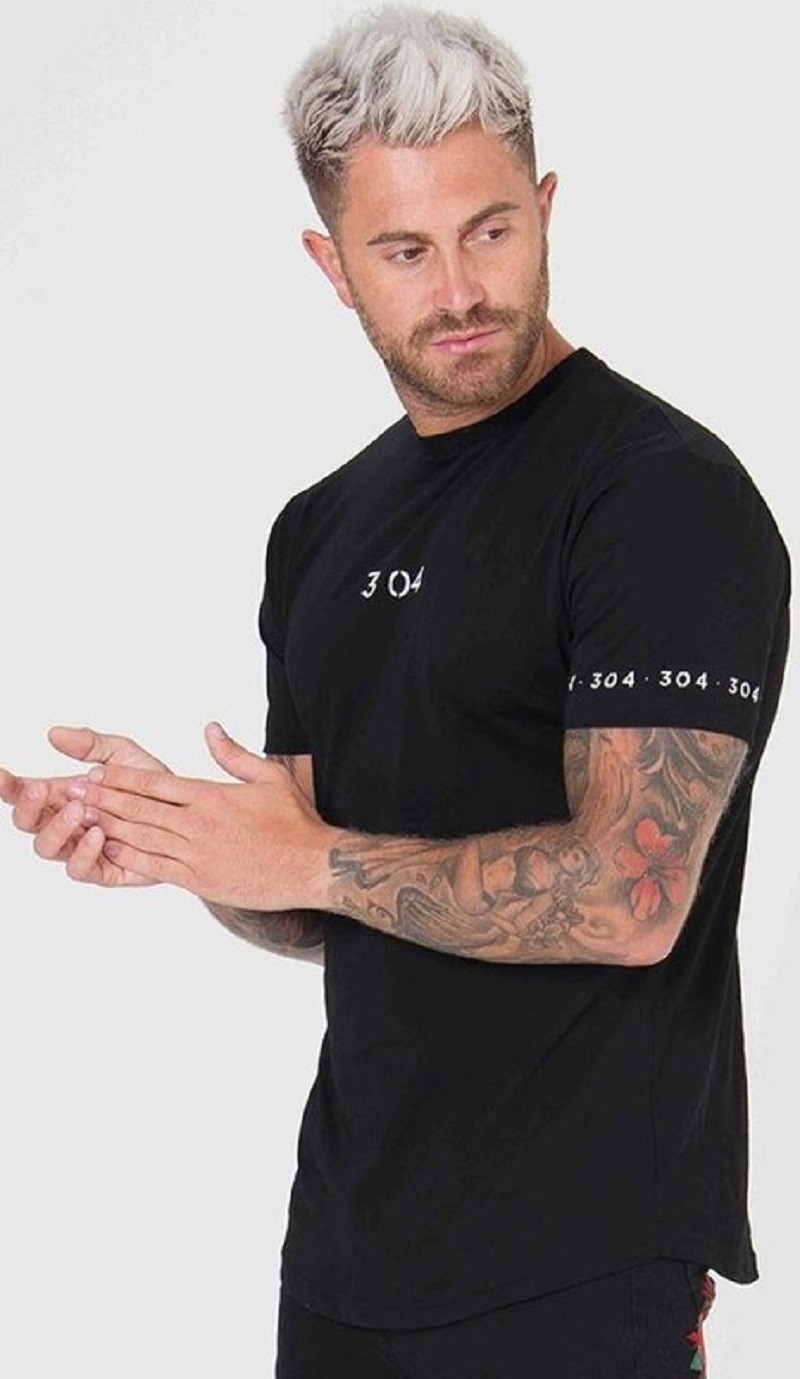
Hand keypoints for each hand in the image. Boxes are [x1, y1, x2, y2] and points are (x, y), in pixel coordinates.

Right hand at [0, 726, 170, 886]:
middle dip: (28, 807)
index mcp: (63, 795)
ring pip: (47, 848)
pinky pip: (80, 870)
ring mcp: (82, 848)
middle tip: (42, 789)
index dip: (8, 786)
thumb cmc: (151, 786)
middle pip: (28, 824)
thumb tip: (54, 733)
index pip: (25, 792)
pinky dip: (84, 852)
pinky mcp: (103, 870)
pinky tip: (99, 834)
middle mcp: (66, 824)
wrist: (188, 814)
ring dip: (57, 828)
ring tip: (79, 809)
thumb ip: (90, 744)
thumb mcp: (122, 754)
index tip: (1, 773)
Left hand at [78, 722, 337, 909]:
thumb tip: (210, 728)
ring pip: (142, 836)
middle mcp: (198, 823)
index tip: (96, 771)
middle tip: (73, 791)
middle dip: (103, 798)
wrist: (312, 866)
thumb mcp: (268, 776)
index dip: (121, 778)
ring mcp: (196, 853)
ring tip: (80, 817)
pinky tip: (108, 849)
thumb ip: (233, 753)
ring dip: (108, 825)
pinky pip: (155, 866)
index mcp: (211, 795)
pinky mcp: (199, 879)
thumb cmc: (294, 822)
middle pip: (140, 808)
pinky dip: (129, 856)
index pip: (156, 783)